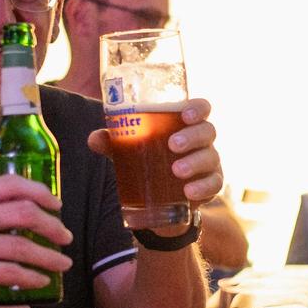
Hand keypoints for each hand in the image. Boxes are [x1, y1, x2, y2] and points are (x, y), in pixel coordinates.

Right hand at [0, 173, 71, 307]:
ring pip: (21, 246)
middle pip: (24, 213)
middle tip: (66, 237)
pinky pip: (8, 273)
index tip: (57, 205)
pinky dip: (30, 278)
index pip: (11, 184)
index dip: (41, 192)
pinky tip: (41, 282)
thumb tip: (13, 210)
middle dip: (53, 226)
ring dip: (49, 256)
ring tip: (64, 264)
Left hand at [87, 96, 224, 212]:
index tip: (185, 114)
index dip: (198, 108)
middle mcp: (202, 141)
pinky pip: (214, 184)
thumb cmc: (149, 161)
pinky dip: (203, 187)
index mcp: (185, 125)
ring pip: (211, 157)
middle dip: (192, 136)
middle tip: (173, 145)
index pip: (201, 108)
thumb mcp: (131, 151)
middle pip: (207, 131)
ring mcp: (209, 163)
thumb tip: (93, 138)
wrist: (163, 199)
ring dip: (195, 162)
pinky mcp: (211, 185)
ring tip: (176, 170)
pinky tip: (189, 192)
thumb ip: (114, 143)